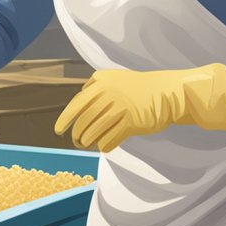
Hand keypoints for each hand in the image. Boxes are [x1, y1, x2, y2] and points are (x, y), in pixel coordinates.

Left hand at [53, 64, 225, 151]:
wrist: (167, 93)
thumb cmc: (138, 88)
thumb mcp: (114, 79)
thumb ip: (95, 88)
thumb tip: (77, 105)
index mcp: (100, 82)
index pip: (76, 104)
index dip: (65, 119)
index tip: (58, 130)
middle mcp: (108, 93)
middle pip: (84, 120)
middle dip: (77, 134)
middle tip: (76, 141)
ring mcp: (120, 107)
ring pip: (94, 131)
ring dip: (88, 141)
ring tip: (88, 144)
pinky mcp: (131, 122)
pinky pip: (109, 139)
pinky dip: (104, 145)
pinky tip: (105, 146)